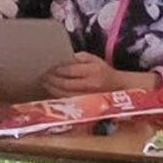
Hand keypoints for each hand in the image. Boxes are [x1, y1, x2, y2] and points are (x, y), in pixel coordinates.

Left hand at [42, 52, 159, 96]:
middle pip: (64, 84)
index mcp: (93, 71)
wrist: (120, 87)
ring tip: (44, 83)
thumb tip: (64, 59)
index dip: (56, 70)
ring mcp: (88, 97)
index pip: (69, 71)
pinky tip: (51, 91)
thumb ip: (80, 57)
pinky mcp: (86, 105)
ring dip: (51, 89)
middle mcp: (91, 85)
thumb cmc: (104, 72)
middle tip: (42, 75)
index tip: (48, 67)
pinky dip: (57, 96)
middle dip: (51, 80)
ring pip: (64, 95)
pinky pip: (68, 101)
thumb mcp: (95, 59)